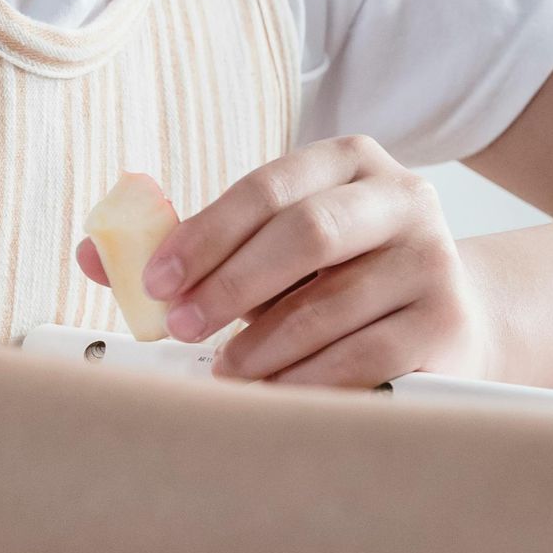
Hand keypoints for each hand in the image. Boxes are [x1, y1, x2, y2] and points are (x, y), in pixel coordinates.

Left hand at [83, 138, 498, 390]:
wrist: (454, 320)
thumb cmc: (344, 280)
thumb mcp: (279, 248)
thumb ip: (199, 247)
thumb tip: (98, 255)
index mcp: (351, 162)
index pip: (270, 187)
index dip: (207, 232)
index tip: (157, 280)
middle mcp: (403, 197)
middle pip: (308, 233)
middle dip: (232, 284)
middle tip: (183, 325)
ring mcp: (433, 258)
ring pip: (333, 302)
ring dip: (264, 344)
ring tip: (226, 369)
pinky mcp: (448, 321)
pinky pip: (364, 354)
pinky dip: (309, 378)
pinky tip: (276, 390)